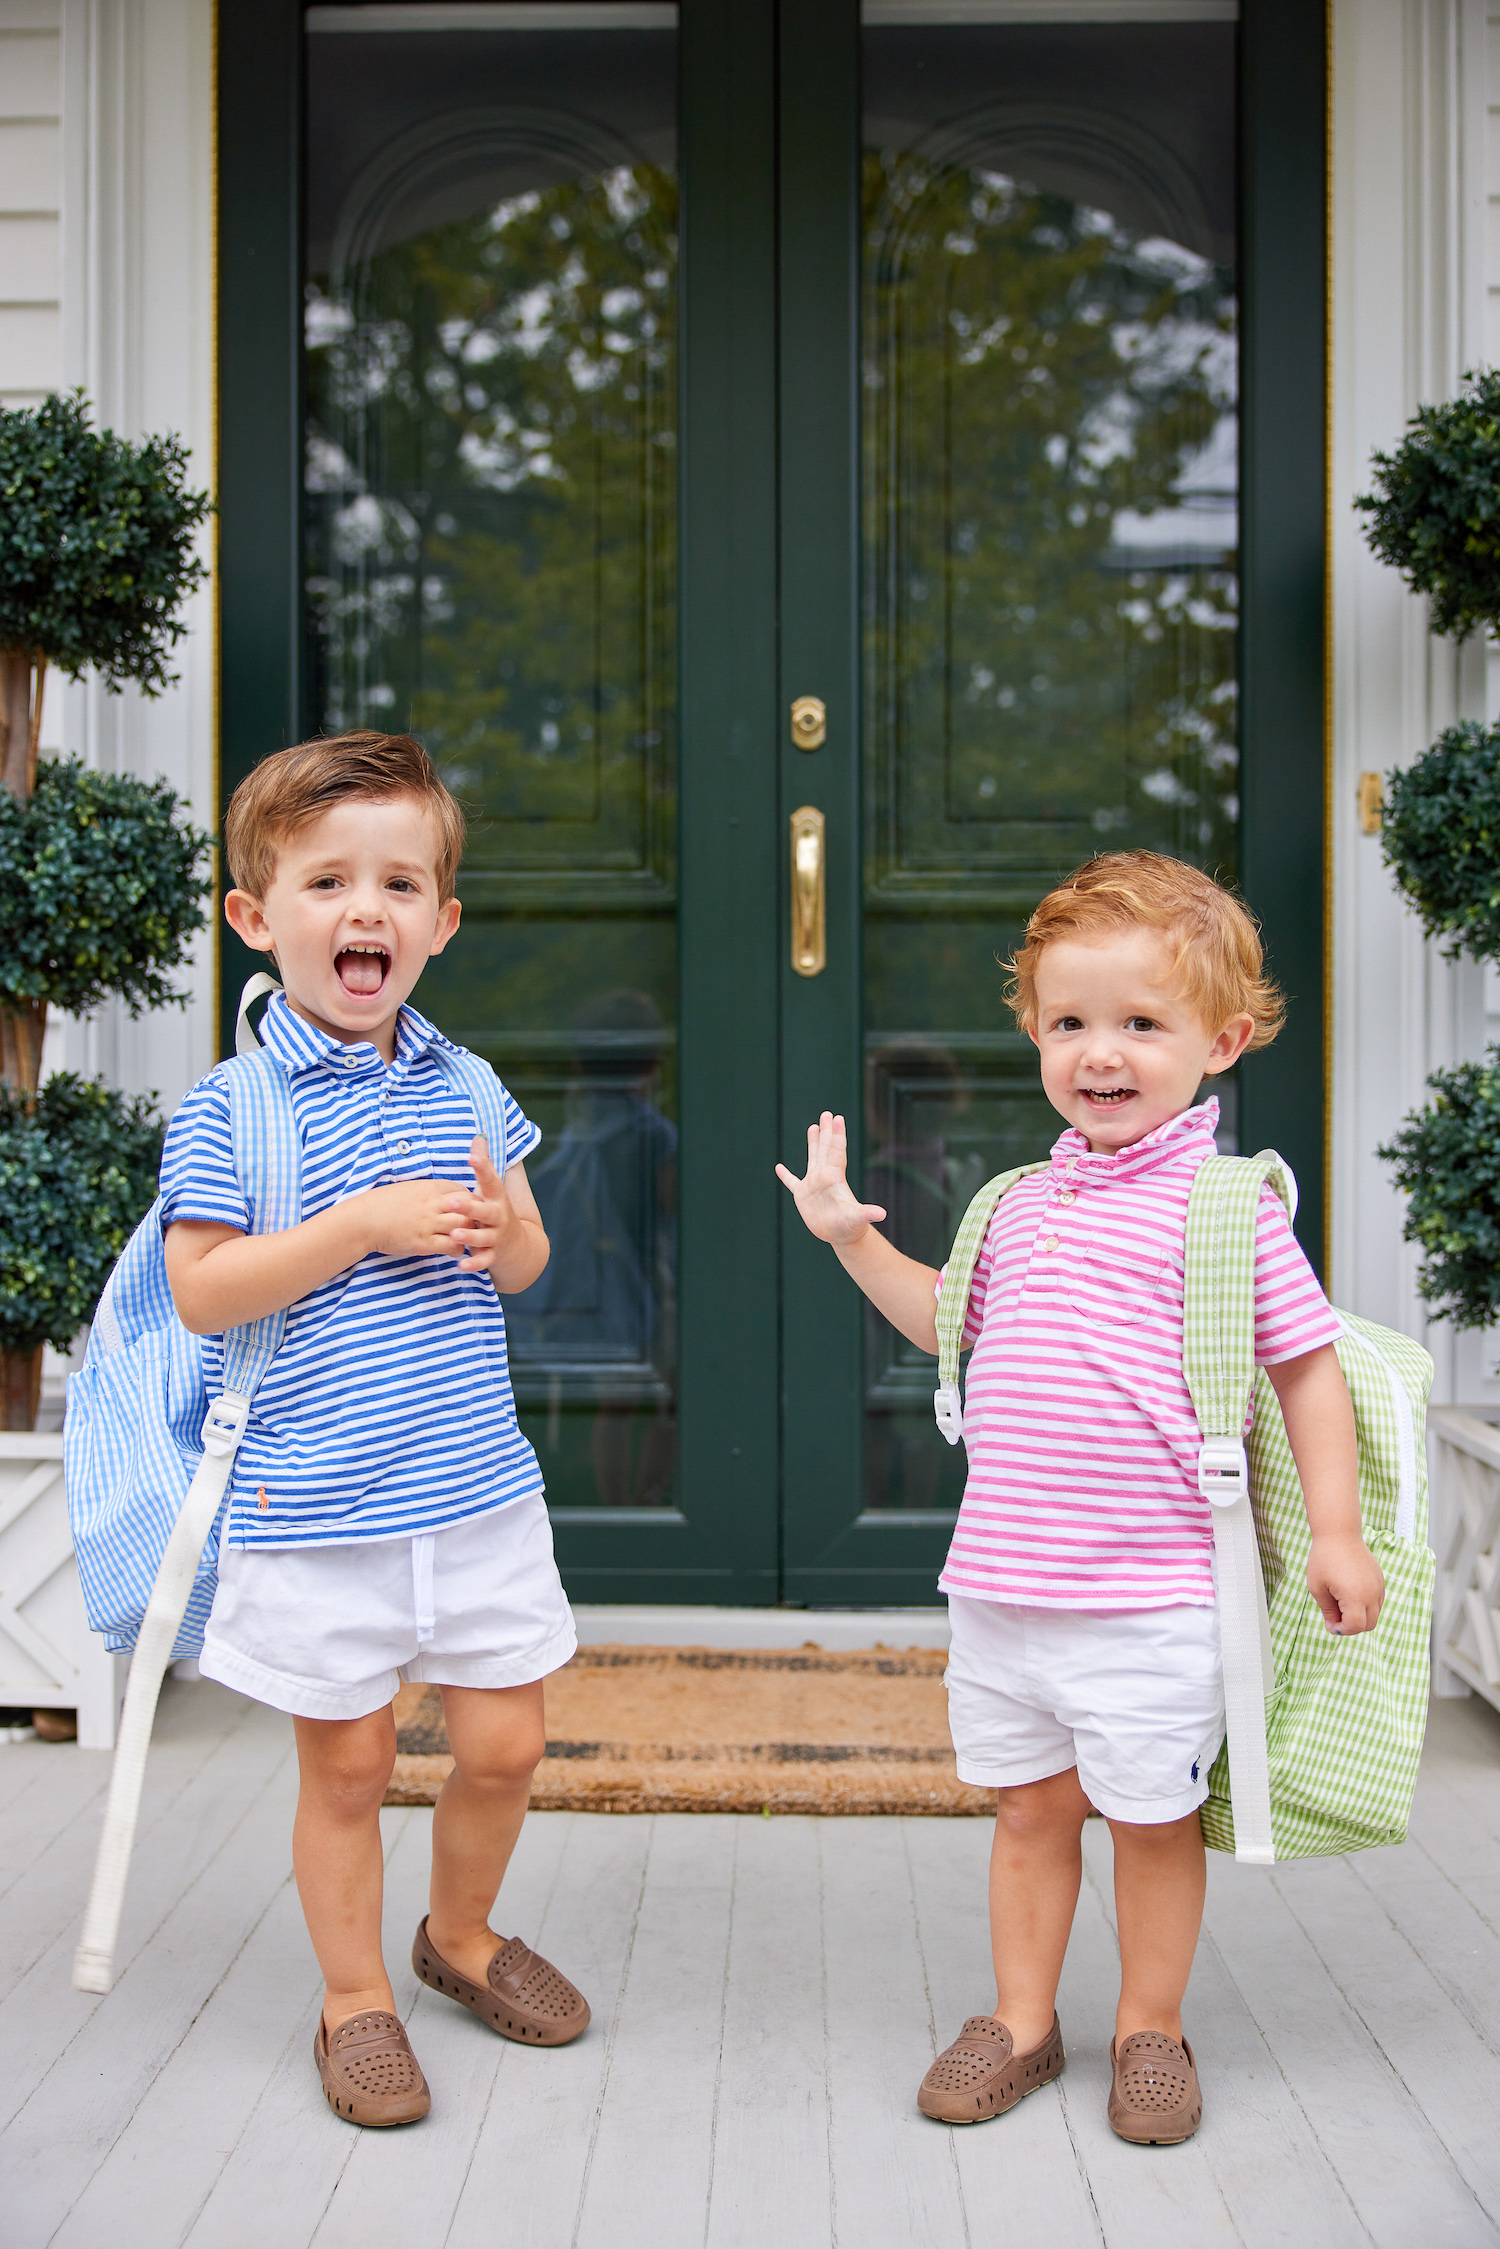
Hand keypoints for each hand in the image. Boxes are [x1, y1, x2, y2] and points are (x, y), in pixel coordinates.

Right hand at [362, 1176, 471, 1259]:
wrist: (363, 1220)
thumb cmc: (383, 1204)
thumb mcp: (408, 1189)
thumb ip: (428, 1192)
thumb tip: (443, 1196)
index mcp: (429, 1188)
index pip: (461, 1190)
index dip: (469, 1200)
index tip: (470, 1209)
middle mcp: (431, 1204)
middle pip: (468, 1207)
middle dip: (475, 1216)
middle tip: (477, 1225)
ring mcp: (428, 1224)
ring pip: (462, 1226)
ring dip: (469, 1234)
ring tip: (469, 1239)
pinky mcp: (423, 1243)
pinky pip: (450, 1246)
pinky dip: (457, 1249)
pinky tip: (455, 1251)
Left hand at [440, 1136, 519, 1275]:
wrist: (518, 1244)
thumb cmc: (494, 1209)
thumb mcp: (491, 1188)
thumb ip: (484, 1163)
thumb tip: (479, 1134)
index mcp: (495, 1198)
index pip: (490, 1179)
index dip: (482, 1167)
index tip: (472, 1155)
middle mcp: (497, 1216)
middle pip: (485, 1211)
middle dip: (469, 1208)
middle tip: (452, 1203)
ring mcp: (496, 1237)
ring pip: (483, 1237)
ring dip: (469, 1237)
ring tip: (454, 1235)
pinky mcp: (492, 1255)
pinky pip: (483, 1260)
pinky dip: (473, 1264)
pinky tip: (461, 1264)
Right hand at [775, 1112, 887, 1247]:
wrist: (843, 1237)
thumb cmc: (851, 1227)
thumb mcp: (858, 1219)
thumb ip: (867, 1214)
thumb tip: (882, 1214)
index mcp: (835, 1178)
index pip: (836, 1152)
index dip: (837, 1135)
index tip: (838, 1118)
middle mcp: (824, 1178)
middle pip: (825, 1149)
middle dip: (826, 1131)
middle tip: (827, 1113)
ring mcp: (813, 1186)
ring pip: (812, 1158)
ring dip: (813, 1143)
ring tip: (813, 1126)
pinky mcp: (803, 1197)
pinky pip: (792, 1183)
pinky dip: (786, 1176)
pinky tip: (779, 1168)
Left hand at [1306, 1531, 1384, 1635]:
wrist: (1339, 1533)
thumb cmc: (1324, 1558)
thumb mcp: (1317, 1587)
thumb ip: (1327, 1610)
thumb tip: (1334, 1626)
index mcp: (1355, 1597)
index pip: (1355, 1626)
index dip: (1341, 1630)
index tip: (1329, 1623)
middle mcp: (1371, 1594)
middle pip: (1369, 1625)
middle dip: (1352, 1626)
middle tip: (1335, 1616)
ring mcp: (1378, 1586)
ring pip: (1375, 1614)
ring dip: (1360, 1616)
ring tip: (1340, 1601)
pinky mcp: (1380, 1579)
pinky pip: (1377, 1601)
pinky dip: (1365, 1605)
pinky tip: (1348, 1593)